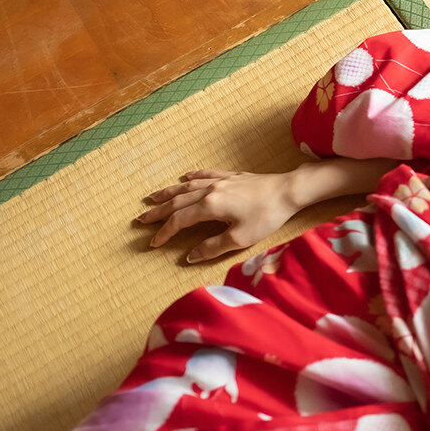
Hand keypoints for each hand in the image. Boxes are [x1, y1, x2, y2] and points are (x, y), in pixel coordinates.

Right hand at [135, 169, 299, 262]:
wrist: (288, 191)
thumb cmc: (267, 216)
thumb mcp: (240, 238)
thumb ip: (213, 247)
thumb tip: (190, 256)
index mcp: (210, 206)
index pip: (179, 220)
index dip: (165, 232)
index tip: (153, 243)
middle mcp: (210, 190)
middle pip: (177, 201)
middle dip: (158, 212)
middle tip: (141, 219)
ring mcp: (221, 181)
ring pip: (187, 186)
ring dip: (169, 193)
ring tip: (153, 197)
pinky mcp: (232, 176)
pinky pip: (206, 174)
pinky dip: (192, 177)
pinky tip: (186, 177)